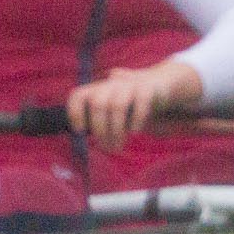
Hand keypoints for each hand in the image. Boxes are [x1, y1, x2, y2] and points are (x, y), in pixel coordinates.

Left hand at [68, 62, 202, 152]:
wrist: (159, 87)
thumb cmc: (130, 106)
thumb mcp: (111, 111)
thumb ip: (98, 121)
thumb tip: (82, 136)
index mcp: (97, 90)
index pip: (79, 95)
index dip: (75, 112)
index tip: (80, 130)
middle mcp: (111, 85)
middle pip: (98, 103)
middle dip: (100, 129)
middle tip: (106, 148)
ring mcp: (129, 85)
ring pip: (117, 105)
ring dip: (116, 130)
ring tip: (118, 147)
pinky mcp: (147, 88)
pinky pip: (141, 101)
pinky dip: (136, 119)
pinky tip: (135, 132)